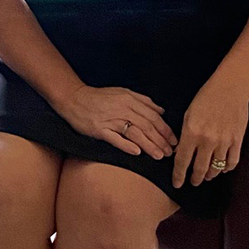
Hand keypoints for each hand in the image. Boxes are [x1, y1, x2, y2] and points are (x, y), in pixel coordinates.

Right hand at [56, 85, 177, 158]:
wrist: (74, 98)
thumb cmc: (99, 97)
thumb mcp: (123, 92)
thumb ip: (143, 101)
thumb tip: (161, 111)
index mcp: (130, 100)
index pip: (153, 116)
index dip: (165, 130)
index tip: (173, 140)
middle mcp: (122, 109)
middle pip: (146, 126)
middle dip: (161, 140)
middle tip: (170, 152)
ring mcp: (110, 119)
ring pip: (134, 133)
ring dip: (149, 145)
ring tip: (159, 155)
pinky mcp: (99, 129)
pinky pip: (115, 138)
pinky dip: (126, 145)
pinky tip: (136, 152)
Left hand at [172, 73, 248, 187]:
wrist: (231, 86)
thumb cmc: (207, 97)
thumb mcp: (188, 114)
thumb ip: (184, 135)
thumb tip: (179, 153)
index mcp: (191, 132)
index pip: (182, 161)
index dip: (178, 175)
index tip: (177, 183)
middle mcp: (207, 140)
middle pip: (199, 169)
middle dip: (195, 179)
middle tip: (192, 182)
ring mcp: (224, 141)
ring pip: (216, 168)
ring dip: (210, 175)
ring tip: (206, 176)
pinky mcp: (237, 140)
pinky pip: (232, 162)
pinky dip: (226, 169)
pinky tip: (222, 169)